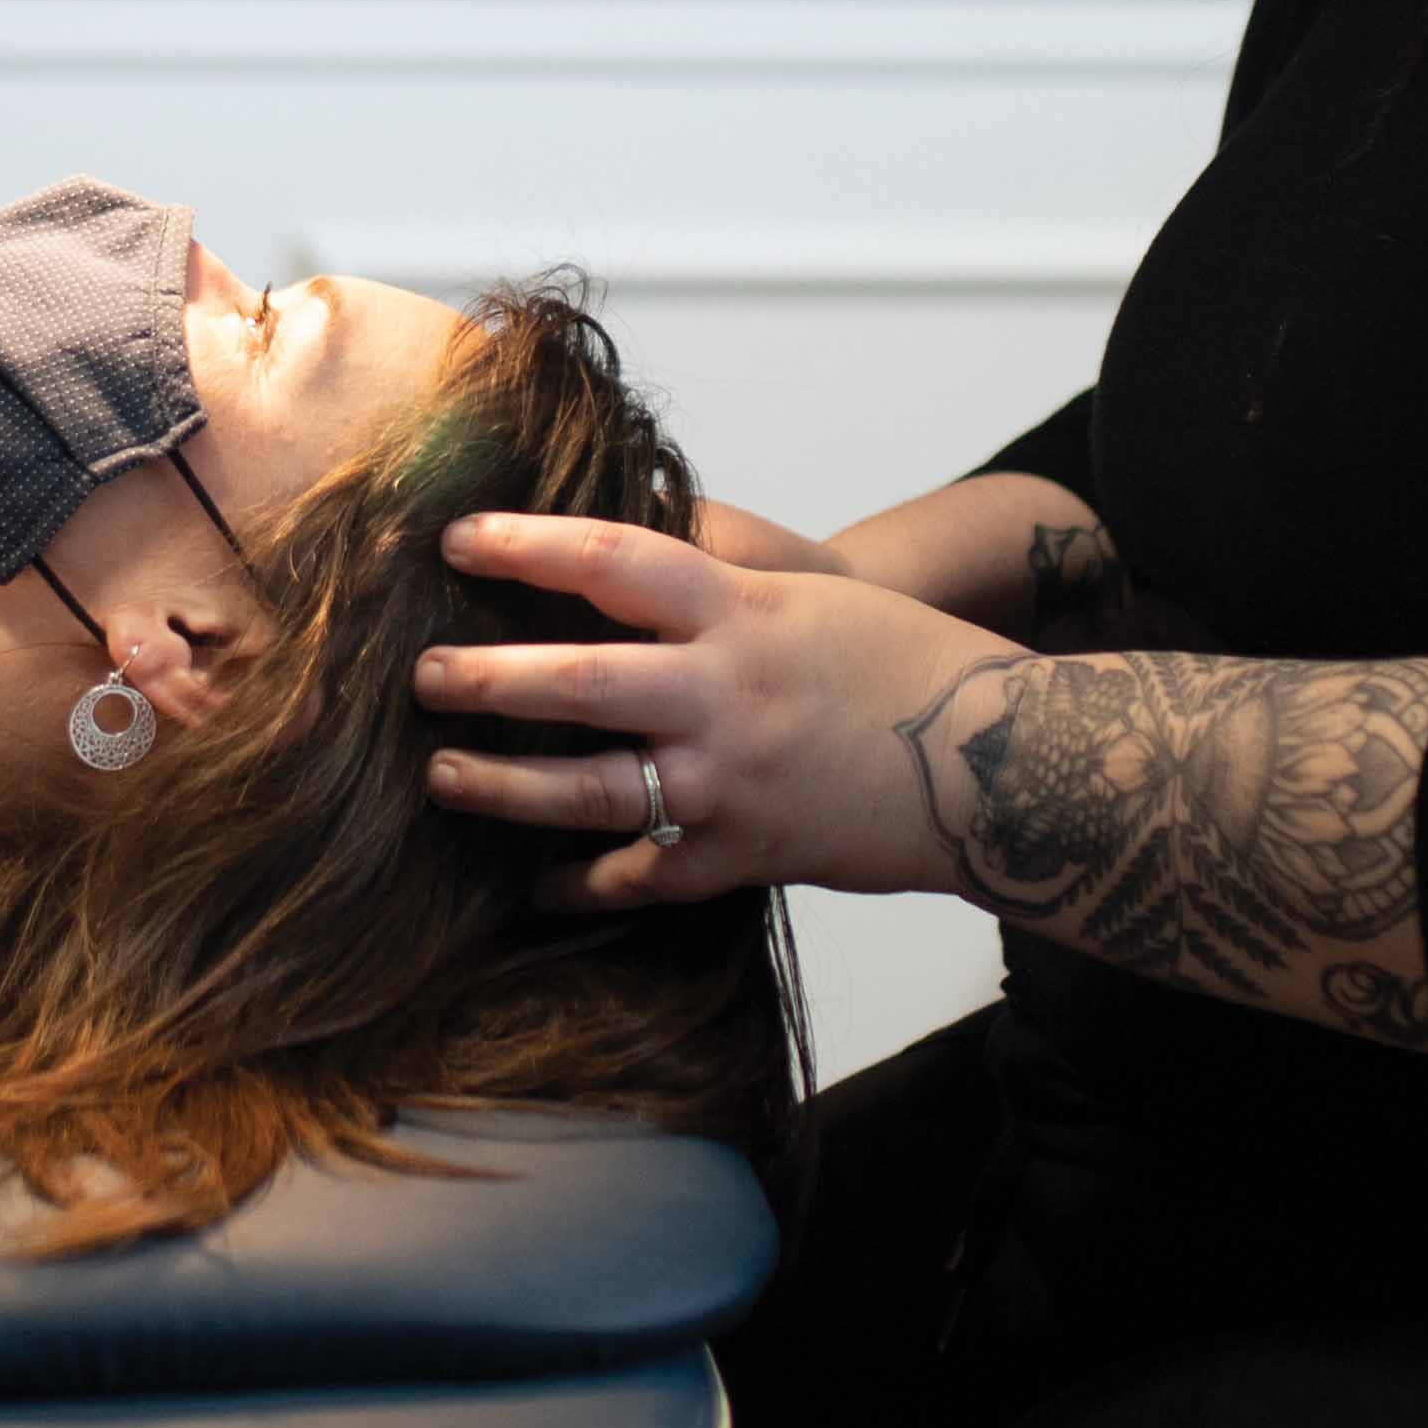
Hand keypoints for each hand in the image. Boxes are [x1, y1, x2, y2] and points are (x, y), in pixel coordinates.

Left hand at [412, 512, 1014, 914]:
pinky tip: (534, 887)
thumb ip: (712, 586)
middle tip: (420, 676)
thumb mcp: (807, 597)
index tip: (457, 540)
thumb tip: (611, 569)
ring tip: (442, 777)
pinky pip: (645, 878)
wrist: (1007, 762)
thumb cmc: (907, 664)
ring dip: (506, 788)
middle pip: (579, 682)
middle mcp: (728, 694)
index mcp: (743, 612)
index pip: (614, 560)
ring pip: (592, 790)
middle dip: (487, 680)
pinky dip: (584, 885)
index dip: (527, 545)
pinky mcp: (749, 856)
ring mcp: (734, 783)